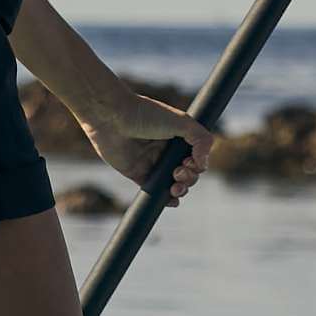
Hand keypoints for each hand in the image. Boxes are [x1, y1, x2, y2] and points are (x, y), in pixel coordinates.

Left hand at [81, 97, 214, 204]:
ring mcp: (152, 163)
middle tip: (179, 172)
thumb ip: (201, 139)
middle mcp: (166, 150)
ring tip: (175, 188)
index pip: (197, 158)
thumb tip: (203, 164)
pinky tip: (171, 201)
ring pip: (173, 184)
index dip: (198, 165)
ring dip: (180, 190)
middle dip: (189, 178)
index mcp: (178, 137)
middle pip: (188, 173)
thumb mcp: (181, 121)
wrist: (113, 117)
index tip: (190, 162)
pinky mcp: (137, 173)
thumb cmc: (145, 114)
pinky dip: (165, 199)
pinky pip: (154, 190)